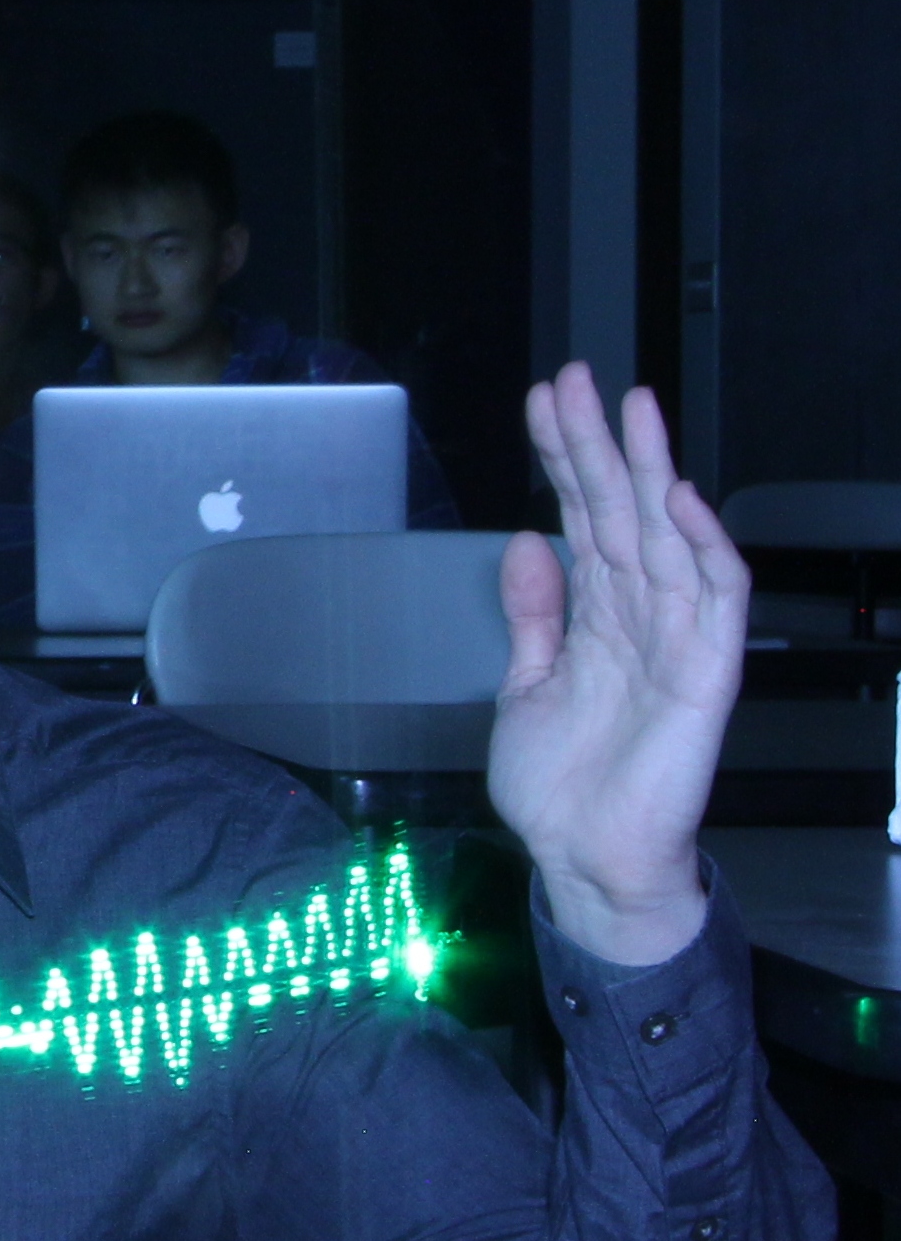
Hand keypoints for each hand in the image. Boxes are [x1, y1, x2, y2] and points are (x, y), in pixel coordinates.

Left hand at [489, 363, 746, 965]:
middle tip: (576, 378)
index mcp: (597, 616)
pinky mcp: (705, 673)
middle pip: (622, 512)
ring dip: (650, 472)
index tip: (542, 404)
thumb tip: (526, 542)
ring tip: (628, 407)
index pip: (583, 519)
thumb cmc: (562, 787)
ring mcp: (677, 640)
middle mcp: (640, 616)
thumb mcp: (525, 686)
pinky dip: (701, 547)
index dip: (564, 461)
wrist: (584, 861)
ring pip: (668, 536)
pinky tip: (677, 499)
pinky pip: (715, 599)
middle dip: (599, 445)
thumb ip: (533, 616)